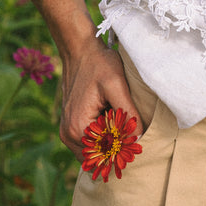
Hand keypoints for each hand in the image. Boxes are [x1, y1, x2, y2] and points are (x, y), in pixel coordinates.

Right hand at [58, 39, 140, 160]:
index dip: (122, 152)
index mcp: (78, 129)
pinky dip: (101, 136)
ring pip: (93, 150)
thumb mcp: (116, 85)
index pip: (104, 156)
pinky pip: (87, 141)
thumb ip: (128, 113)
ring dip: (108, 143)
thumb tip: (138, 139)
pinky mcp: (70, 124)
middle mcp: (68, 135)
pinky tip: (111, 120)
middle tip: (132, 133)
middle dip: (115, 149)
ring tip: (122, 125)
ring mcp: (67, 131)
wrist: (79, 49)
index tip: (136, 142)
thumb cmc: (99, 63)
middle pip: (97, 157)